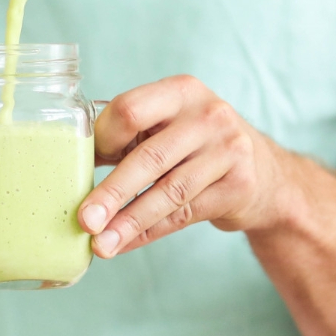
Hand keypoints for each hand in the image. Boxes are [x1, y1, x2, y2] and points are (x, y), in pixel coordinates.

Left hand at [77, 76, 290, 258]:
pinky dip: (151, 232)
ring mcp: (229, 149)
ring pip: (169, 191)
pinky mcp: (239, 185)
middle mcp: (209, 114)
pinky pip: (185, 214)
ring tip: (101, 245)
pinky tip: (126, 243)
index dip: (104, 139)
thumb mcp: (168, 127)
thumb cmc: (197, 146)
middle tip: (84, 220)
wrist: (264, 172)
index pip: (131, 109)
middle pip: (149, 156)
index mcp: (181, 90)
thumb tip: (71, 168)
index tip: (85, 165)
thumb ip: (128, 138)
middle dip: (112, 192)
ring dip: (129, 222)